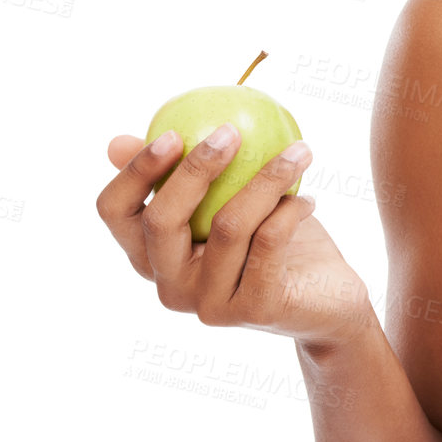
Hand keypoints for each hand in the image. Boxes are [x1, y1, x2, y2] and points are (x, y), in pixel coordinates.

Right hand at [95, 127, 374, 349]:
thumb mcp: (227, 200)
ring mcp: (208, 304)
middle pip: (162, 221)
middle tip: (231, 131)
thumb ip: (183, 173)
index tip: (173, 132)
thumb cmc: (271, 240)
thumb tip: (116, 141)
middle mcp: (170, 285)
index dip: (134, 171)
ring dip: (268, 178)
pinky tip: (307, 198)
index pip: (116, 213)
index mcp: (152, 255)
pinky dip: (290, 210)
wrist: (326, 301)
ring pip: (227, 226)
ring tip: (299, 152)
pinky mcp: (253, 310)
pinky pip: (268, 243)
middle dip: (193, 169)